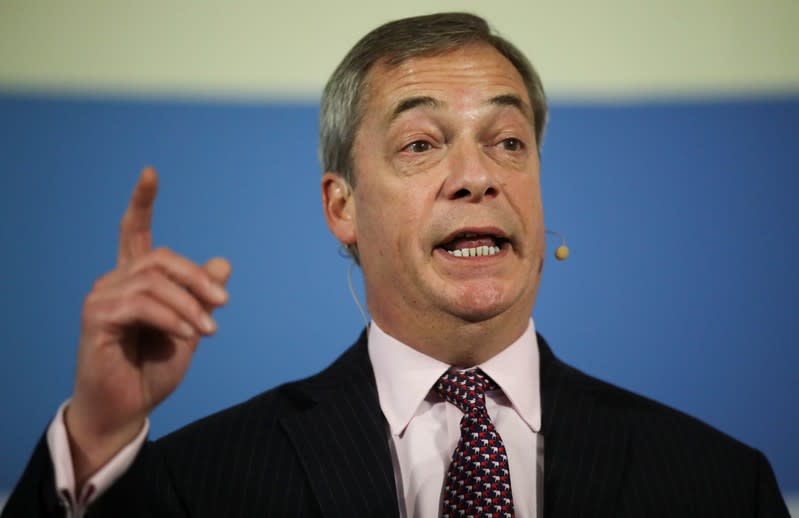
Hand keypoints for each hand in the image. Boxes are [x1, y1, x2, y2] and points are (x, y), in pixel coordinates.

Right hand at [65, 167, 230, 484]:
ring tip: (207, 330)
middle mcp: (115, 281)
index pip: (135, 231)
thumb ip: (201, 297)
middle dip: (197, 278)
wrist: (128, 407)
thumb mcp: (190, 328)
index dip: (142, 202)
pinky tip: (185, 336)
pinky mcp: (96, 316)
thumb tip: (223, 262)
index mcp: (136, 280)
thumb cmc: (153, 368)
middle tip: (223, 305)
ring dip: (188, 305)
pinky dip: (170, 317)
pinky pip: (141, 303)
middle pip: (161, 256)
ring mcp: (102, 296)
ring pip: (154, 280)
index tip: (150, 172)